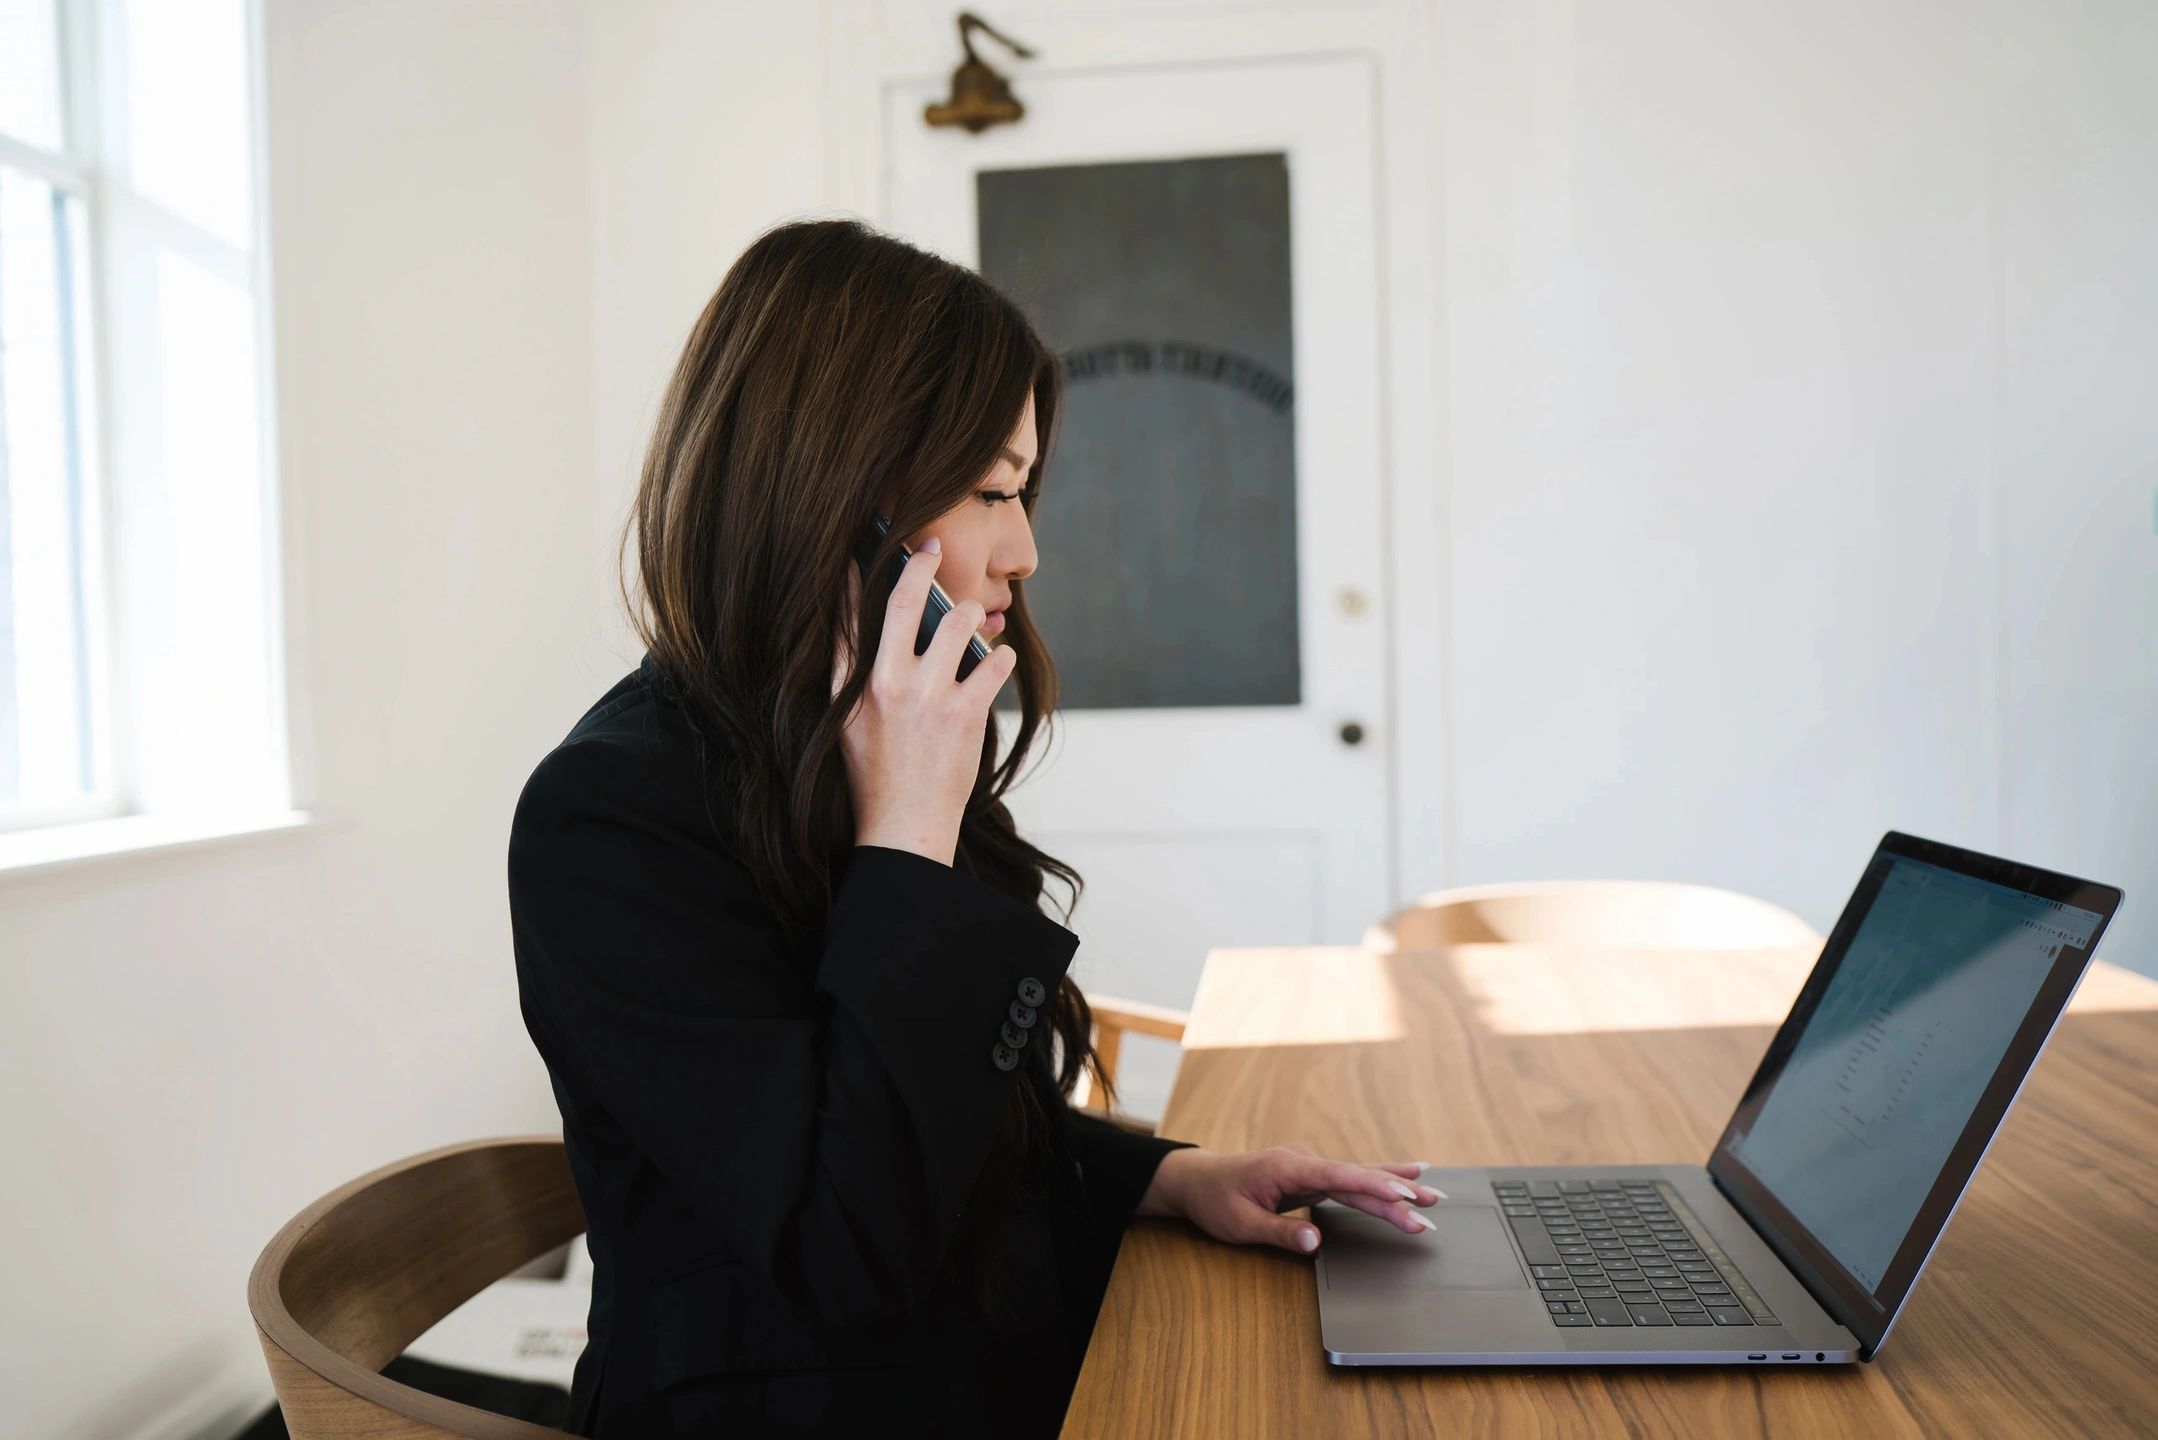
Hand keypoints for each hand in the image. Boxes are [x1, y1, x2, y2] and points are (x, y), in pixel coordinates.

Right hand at [832, 536, 1018, 866]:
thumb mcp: (845, 721)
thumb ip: (849, 672)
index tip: (865, 546)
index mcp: (852, 684)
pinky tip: (996, 658)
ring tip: (972, 617)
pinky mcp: (965, 714)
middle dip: (921, 563)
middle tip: (932, 545)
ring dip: (970, 613)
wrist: (903, 827)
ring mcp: (929, 696)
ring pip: (958, 622)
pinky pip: (992, 662)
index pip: (848, 613)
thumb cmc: (874, 774)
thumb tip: (852, 628)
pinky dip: (998, 656)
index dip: (858, 573)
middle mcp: (888, 682)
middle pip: (906, 599)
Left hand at [1138, 1143, 1446, 1253]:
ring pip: (1358, 1176)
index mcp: (1289, 1167)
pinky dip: (1377, 1182)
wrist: (1196, 1180)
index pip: (1340, 1178)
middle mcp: (1304, 1160)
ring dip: (1394, 1186)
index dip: (1375, 1189)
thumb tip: (1315, 1242)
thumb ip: (1280, 1232)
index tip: (1405, 1198)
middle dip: (1397, 1193)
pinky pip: (1349, 1179)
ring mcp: (1309, 1165)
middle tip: (1432, 1208)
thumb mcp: (1241, 1223)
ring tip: (1432, 1194)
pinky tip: (1403, 1179)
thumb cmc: (1215, 1200)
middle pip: (1358, 1177)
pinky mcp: (1310, 1174)